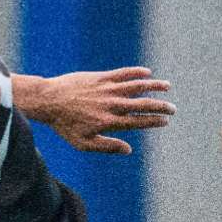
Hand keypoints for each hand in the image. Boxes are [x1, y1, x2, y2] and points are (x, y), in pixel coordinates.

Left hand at [22, 67, 174, 154]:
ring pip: (137, 86)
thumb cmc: (65, 125)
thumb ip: (107, 147)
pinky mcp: (101, 77)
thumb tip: (129, 150)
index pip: (138, 121)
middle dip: (161, 106)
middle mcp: (112, 105)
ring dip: (154, 86)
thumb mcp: (83, 143)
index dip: (154, 121)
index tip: (165, 121)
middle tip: (172, 109)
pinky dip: (137, 72)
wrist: (49, 100)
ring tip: (167, 86)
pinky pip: (123, 73)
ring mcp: (107, 89)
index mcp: (109, 122)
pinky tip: (147, 73)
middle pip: (143, 104)